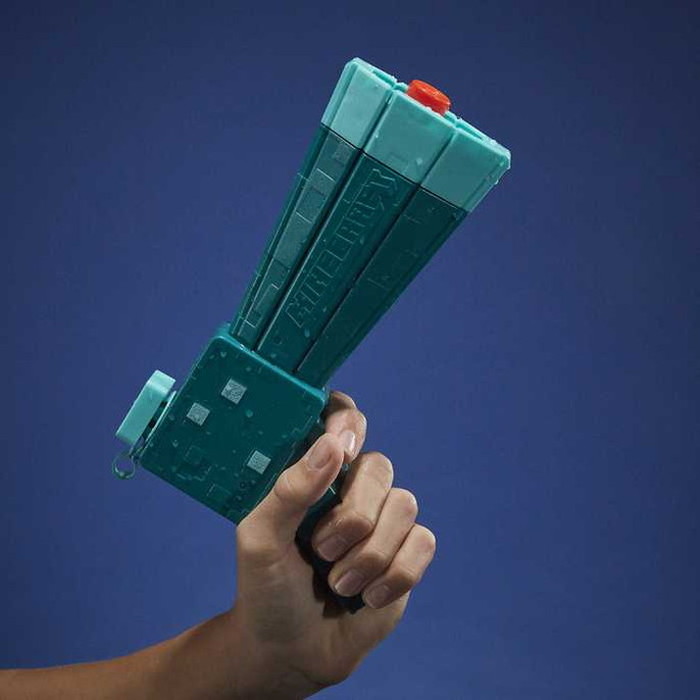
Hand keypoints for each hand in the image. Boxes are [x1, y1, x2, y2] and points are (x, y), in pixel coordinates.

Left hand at [233, 391, 436, 696]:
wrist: (293, 650)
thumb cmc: (266, 588)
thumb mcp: (259, 539)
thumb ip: (289, 490)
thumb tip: (331, 445)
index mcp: (314, 473)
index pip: (341, 420)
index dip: (348, 422)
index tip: (342, 447)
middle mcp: (353, 488)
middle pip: (379, 466)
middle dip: (352, 518)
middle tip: (320, 551)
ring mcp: (383, 518)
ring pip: (405, 505)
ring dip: (368, 555)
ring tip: (338, 582)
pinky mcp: (408, 551)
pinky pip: (423, 543)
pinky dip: (393, 577)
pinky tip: (366, 596)